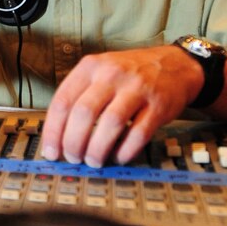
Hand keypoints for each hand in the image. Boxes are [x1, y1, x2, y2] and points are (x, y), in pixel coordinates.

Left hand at [41, 46, 203, 166]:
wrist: (175, 65)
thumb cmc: (130, 74)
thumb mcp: (101, 72)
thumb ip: (80, 96)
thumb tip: (59, 137)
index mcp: (91, 67)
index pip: (63, 101)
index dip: (53, 132)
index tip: (51, 152)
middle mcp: (112, 74)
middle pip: (84, 113)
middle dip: (74, 143)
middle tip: (74, 158)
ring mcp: (137, 89)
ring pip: (109, 124)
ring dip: (97, 149)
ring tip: (93, 161)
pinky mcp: (158, 105)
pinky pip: (138, 134)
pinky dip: (125, 151)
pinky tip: (118, 157)